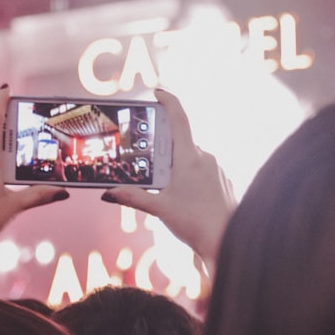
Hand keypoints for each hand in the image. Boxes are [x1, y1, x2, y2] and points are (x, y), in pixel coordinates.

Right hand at [100, 88, 235, 276]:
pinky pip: (202, 170)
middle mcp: (205, 158)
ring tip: (165, 188)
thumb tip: (108, 192)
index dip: (168, 101)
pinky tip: (183, 197)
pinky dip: (189, 177)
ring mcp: (216, 169)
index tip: (157, 92)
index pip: (178, 118)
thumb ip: (131, 197)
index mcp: (189, 158)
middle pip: (180, 142)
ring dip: (175, 167)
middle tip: (147, 162)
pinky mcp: (222, 180)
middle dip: (163, 150)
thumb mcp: (158, 209)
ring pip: (191, 158)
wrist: (226, 241)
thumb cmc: (195, 223)